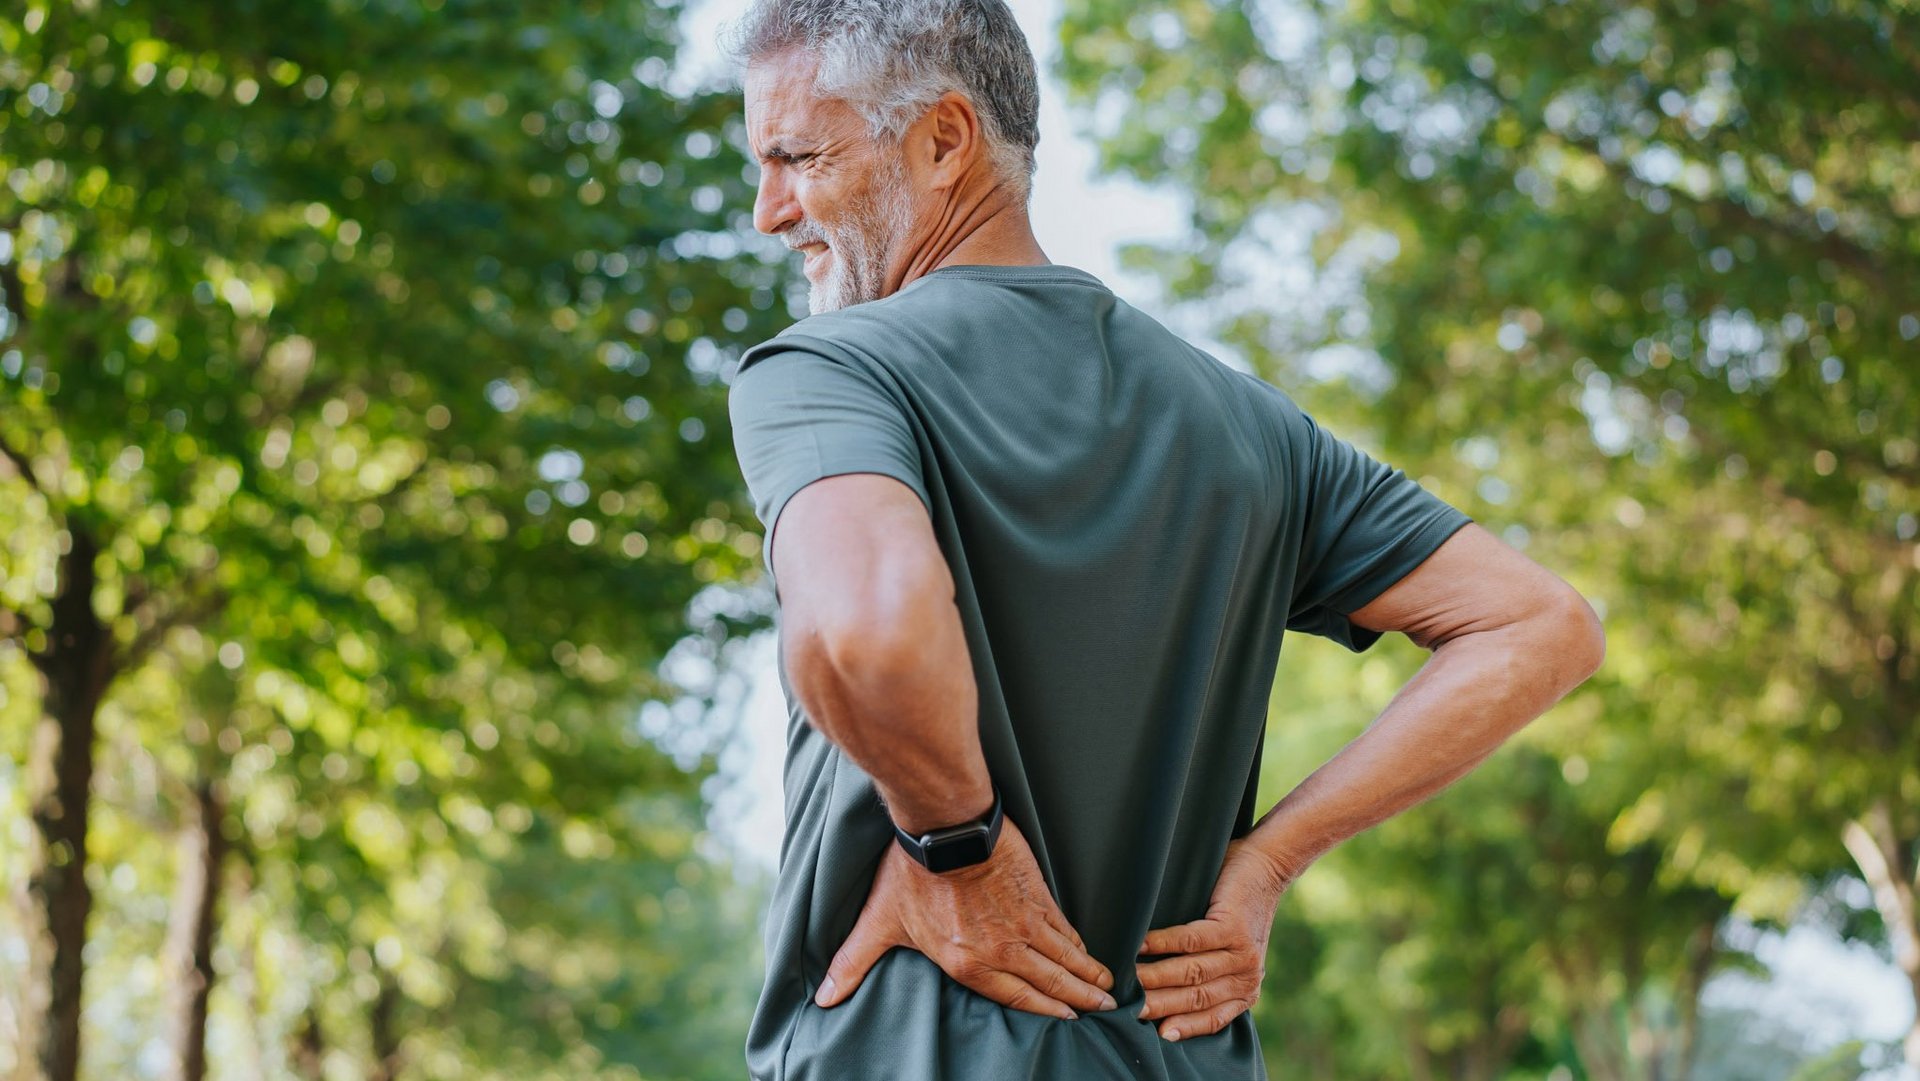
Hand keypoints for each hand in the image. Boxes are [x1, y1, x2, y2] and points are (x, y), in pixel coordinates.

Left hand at [814, 814, 1116, 1019]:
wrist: (945, 825)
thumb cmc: (910, 873)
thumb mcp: (879, 922)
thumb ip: (854, 962)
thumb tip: (823, 998)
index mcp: (967, 964)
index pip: (1016, 997)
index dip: (1045, 1010)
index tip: (1067, 1018)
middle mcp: (1001, 950)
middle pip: (1049, 981)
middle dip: (1078, 997)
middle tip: (1104, 1007)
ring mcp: (1023, 922)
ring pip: (1063, 956)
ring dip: (1086, 973)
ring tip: (1106, 985)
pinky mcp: (1036, 893)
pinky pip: (1063, 926)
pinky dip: (1078, 940)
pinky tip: (1087, 947)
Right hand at [1136, 836, 1291, 1040]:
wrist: (1266, 868)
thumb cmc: (1238, 910)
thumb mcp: (1231, 953)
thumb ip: (1209, 975)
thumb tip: (1161, 992)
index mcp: (1245, 989)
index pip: (1212, 1017)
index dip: (1184, 1027)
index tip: (1158, 1035)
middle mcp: (1247, 976)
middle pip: (1196, 998)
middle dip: (1161, 1006)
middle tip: (1130, 1011)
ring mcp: (1242, 953)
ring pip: (1191, 972)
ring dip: (1156, 978)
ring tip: (1129, 980)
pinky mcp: (1232, 926)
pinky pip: (1190, 940)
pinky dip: (1161, 943)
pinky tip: (1140, 944)